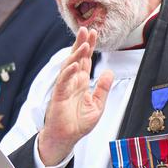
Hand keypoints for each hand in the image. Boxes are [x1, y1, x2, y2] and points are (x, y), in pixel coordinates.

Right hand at [38, 27, 112, 165]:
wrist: (66, 138)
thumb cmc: (79, 123)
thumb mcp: (98, 105)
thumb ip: (103, 88)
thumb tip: (108, 71)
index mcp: (81, 82)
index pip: (86, 60)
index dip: (89, 46)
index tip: (94, 33)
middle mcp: (72, 81)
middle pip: (77, 58)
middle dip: (81, 43)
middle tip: (86, 29)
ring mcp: (64, 87)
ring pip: (69, 66)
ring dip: (76, 54)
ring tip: (84, 44)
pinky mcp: (58, 95)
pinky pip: (63, 81)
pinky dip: (69, 72)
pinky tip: (75, 64)